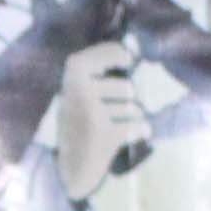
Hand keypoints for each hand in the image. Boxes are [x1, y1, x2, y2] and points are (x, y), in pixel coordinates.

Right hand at [53, 38, 148, 201]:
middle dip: (128, 101)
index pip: (108, 53)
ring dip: (132, 118)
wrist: (69, 165)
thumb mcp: (81, 91)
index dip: (119, 56)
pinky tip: (134, 135)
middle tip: (113, 110)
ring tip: (117, 125)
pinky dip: (141, 132)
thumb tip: (134, 45)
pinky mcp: (102, 135)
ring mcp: (90, 114)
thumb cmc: (80, 121)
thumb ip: (103, 69)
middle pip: (127, 88)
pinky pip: (138, 126)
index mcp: (72, 75)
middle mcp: (79, 91)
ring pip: (134, 109)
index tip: (129, 60)